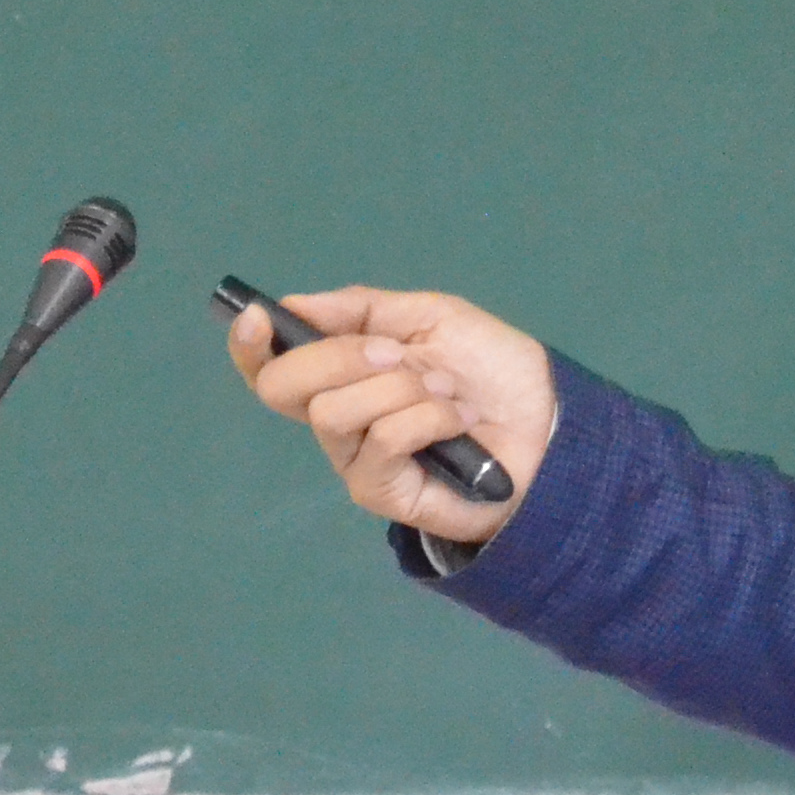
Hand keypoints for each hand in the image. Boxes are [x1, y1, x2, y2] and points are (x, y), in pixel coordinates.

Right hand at [227, 285, 558, 545]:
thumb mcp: (432, 317)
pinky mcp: (379, 492)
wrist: (545, 420)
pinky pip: (379, 441)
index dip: (249, 344)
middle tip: (398, 354)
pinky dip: (424, 418)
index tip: (258, 317)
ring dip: (398, 389)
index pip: (269, 366)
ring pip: (332, 412)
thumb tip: (295, 302)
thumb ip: (363, 308)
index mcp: (340, 372)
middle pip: (282, 387)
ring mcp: (353, 457)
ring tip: (445, 391)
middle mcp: (336, 417)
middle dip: (338, 356)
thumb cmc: (490, 369)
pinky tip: (455, 421)